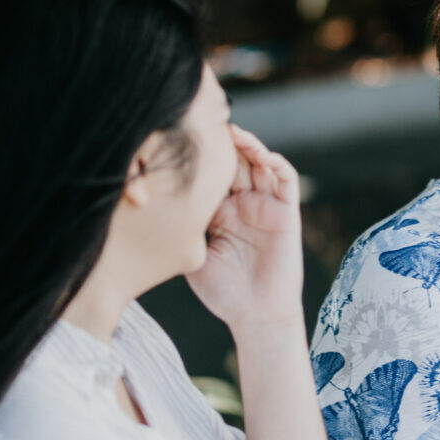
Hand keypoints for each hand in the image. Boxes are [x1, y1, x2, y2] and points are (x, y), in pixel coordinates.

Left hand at [185, 126, 303, 328]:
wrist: (255, 317)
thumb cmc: (222, 292)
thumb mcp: (192, 252)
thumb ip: (182, 226)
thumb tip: (152, 201)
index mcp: (220, 211)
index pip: (212, 173)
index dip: (202, 154)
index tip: (182, 136)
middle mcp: (244, 203)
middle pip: (236, 161)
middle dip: (223, 141)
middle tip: (206, 123)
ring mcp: (266, 206)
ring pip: (260, 163)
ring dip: (249, 145)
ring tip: (233, 132)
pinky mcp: (287, 213)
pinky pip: (286, 180)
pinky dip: (276, 162)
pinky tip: (261, 155)